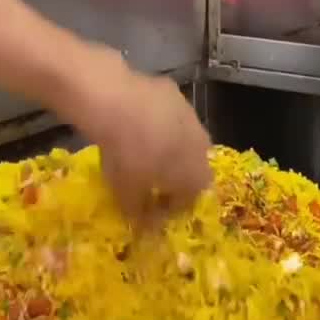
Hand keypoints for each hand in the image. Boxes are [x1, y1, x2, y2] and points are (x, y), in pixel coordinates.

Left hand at [63, 47, 213, 228]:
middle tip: (150, 178)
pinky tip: (134, 122)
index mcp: (196, 175)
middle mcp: (202, 146)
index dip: (172, 206)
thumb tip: (143, 226)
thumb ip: (139, 213)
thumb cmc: (127, 156)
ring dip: (168, 147)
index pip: (191, 198)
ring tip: (142, 149)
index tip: (152, 209)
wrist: (116, 102)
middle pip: (192, 166)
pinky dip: (158, 122)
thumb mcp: (127, 193)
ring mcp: (190, 117)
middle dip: (174, 175)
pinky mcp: (174, 92)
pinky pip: (169, 114)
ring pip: (184, 138)